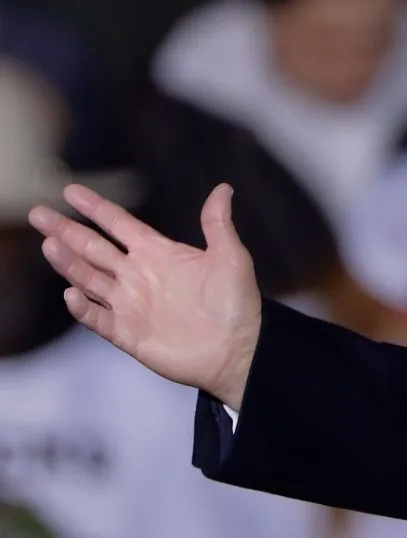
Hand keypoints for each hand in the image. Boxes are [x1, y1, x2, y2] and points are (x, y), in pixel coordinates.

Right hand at [28, 183, 261, 407]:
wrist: (237, 349)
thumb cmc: (237, 302)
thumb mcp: (231, 257)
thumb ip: (218, 224)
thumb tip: (223, 188)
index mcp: (159, 253)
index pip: (119, 224)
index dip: (96, 208)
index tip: (70, 190)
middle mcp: (137, 275)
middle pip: (93, 248)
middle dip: (66, 230)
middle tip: (38, 213)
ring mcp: (129, 304)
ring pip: (89, 279)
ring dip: (68, 263)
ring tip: (49, 244)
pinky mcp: (127, 333)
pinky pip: (98, 318)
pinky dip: (83, 307)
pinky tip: (71, 293)